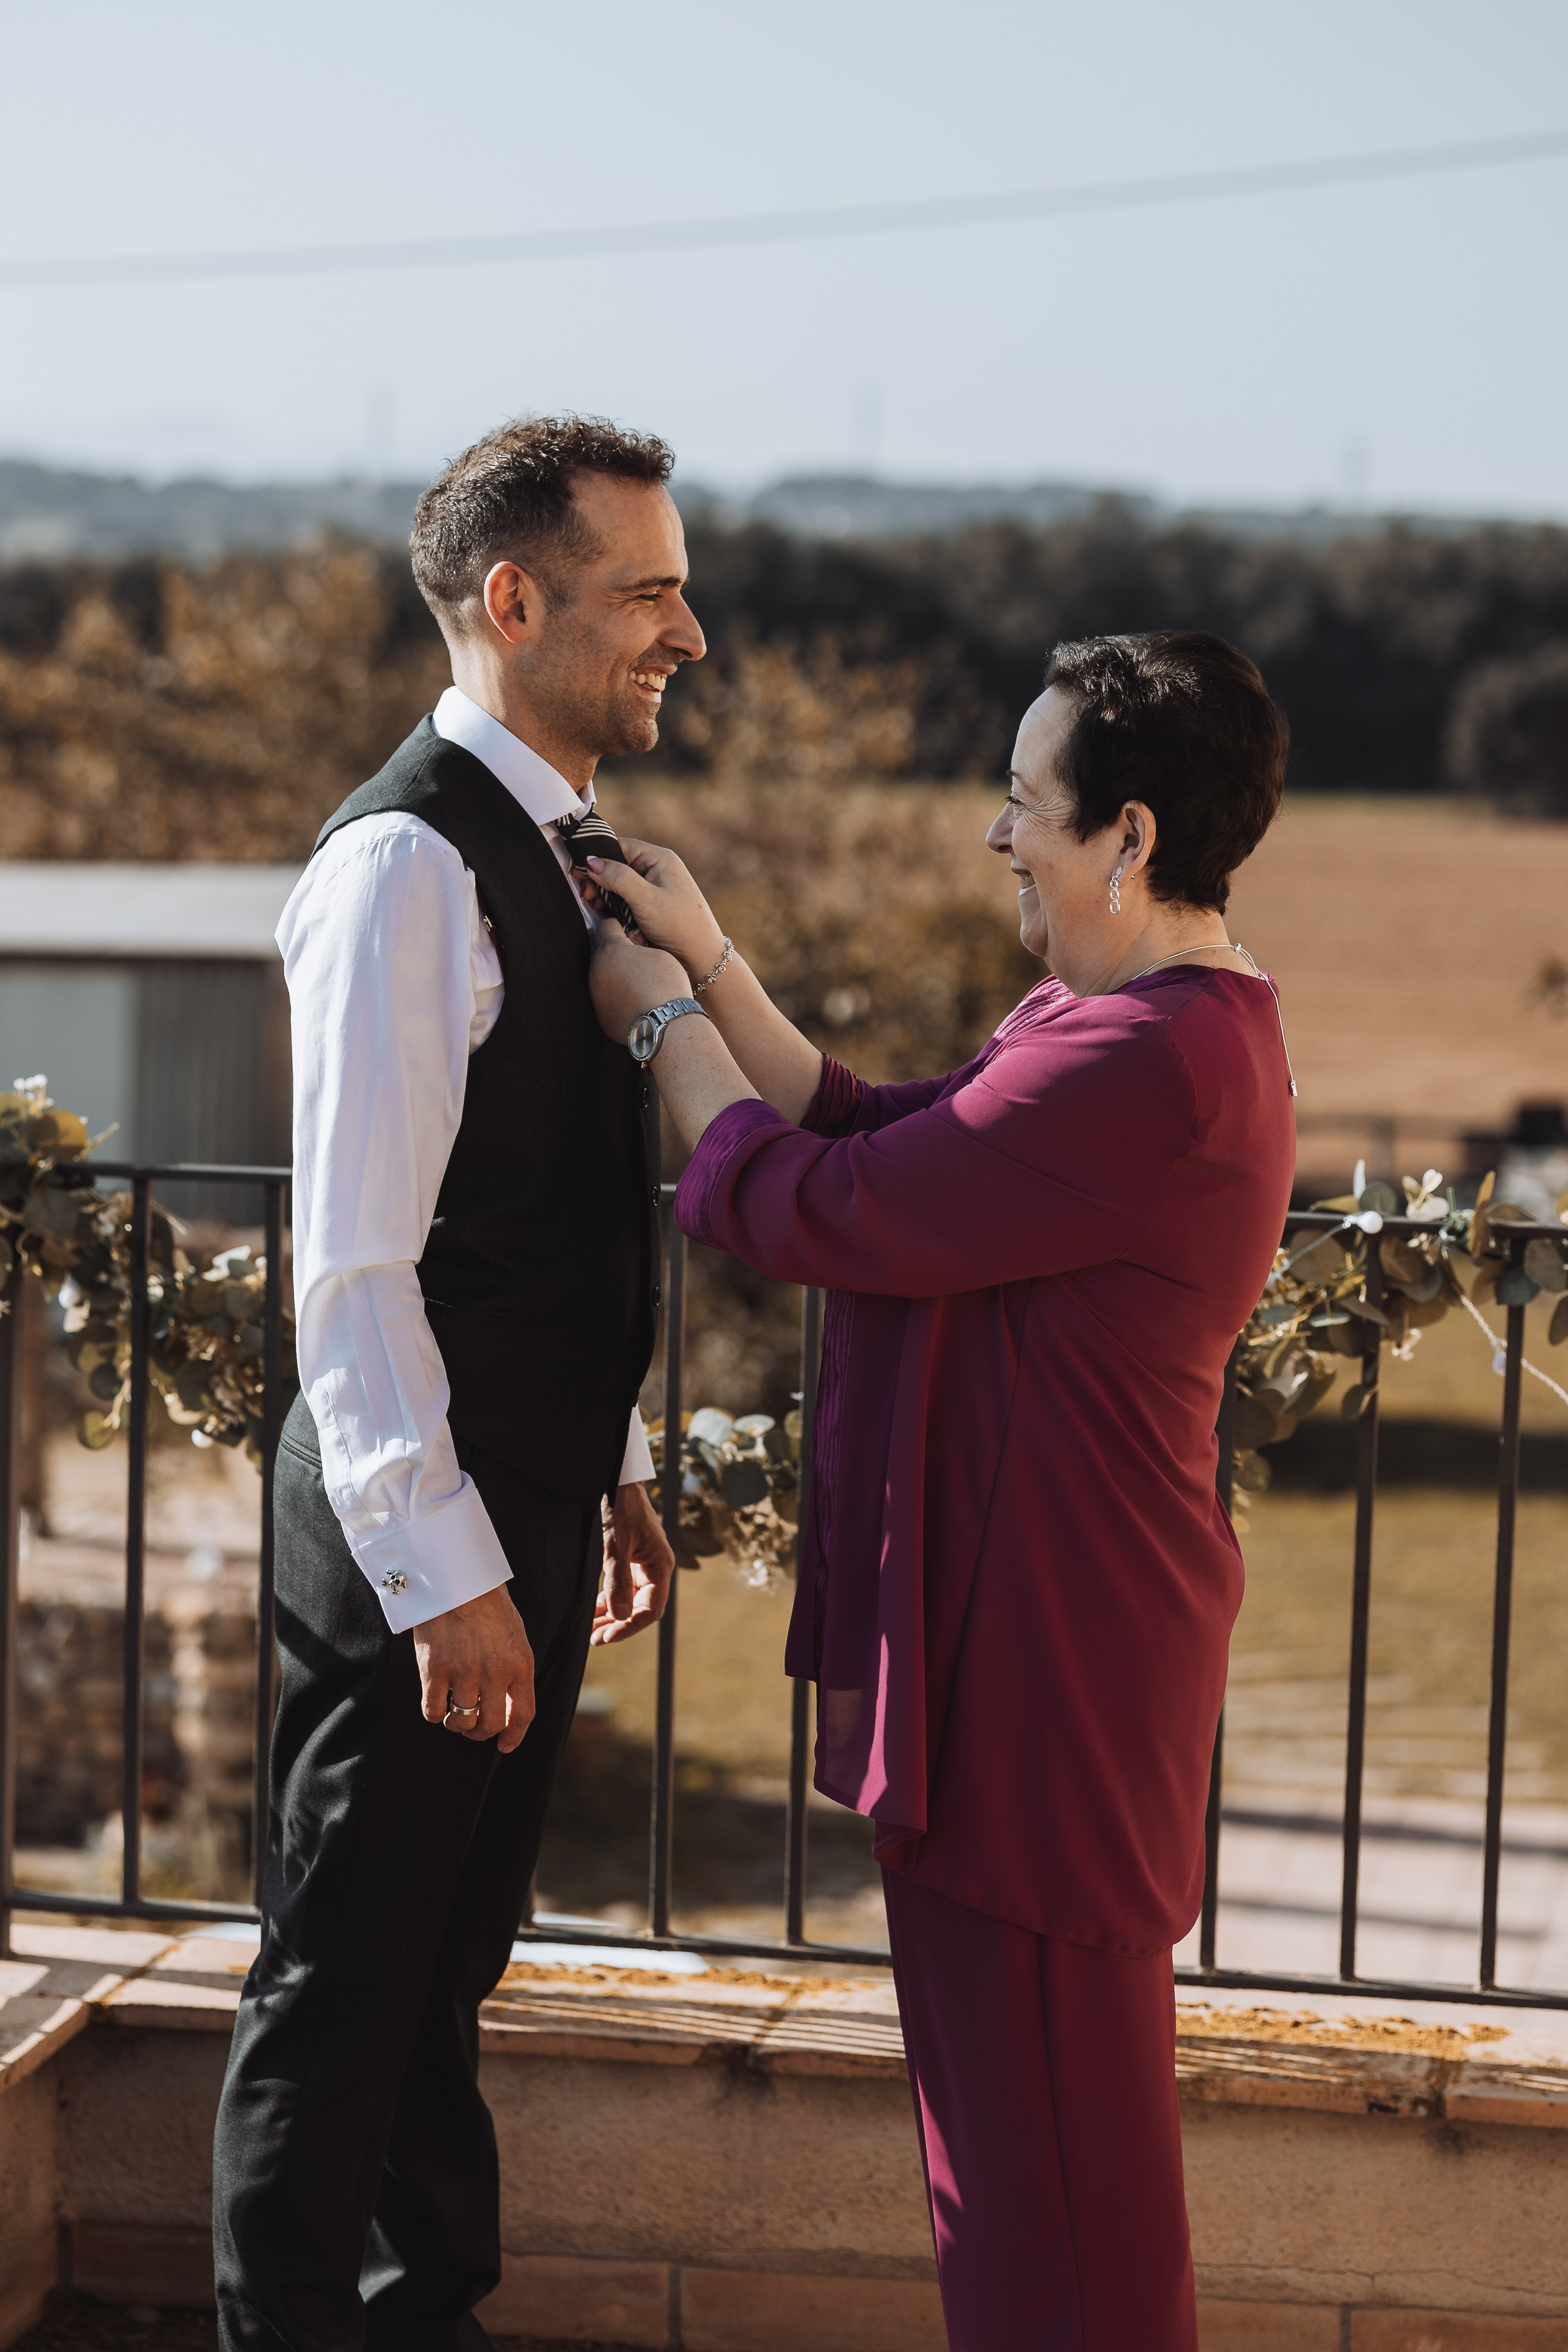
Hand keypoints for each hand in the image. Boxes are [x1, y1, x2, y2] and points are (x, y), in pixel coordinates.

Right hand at [412, 1584, 535, 1751]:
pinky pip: (433, 1711)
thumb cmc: (488, 1607)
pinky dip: (434, 1713)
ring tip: (453, 1712)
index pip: (523, 1715)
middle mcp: (494, 1672)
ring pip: (460, 1721)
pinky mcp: (434, 1669)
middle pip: (489, 1724)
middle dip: (480, 1733)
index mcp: (520, 1663)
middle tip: (472, 1727)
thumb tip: (507, 1709)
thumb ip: (514, 1671)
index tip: (504, 1745)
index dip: (513, 1737)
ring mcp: (463, 1671)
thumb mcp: (515, 1637)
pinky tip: (436, 1701)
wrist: (457, 1579)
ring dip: (457, 1723)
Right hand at [583, 840, 727, 975]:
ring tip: (593, 905)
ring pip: (619, 884)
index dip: (597, 857)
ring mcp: (654, 888)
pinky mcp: (651, 905)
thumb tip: (591, 862)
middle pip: (616, 865)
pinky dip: (613, 905)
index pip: (619, 846)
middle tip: (585, 895)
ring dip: (604, 894)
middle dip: (598, 879)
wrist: (702, 957)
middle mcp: (656, 869)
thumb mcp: (646, 899)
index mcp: (659, 859)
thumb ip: (618, 878)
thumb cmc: (680, 926)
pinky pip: (625, 899)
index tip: (578, 871)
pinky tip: (605, 914)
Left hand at [589, 921, 689, 1040]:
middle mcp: (595, 972)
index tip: (633, 936)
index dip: (621, 928)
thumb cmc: (666, 985)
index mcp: (610, 951)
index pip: (606, 926)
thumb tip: (630, 943)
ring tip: (641, 986)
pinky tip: (637, 1004)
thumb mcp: (658, 953)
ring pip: (604, 979)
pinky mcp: (601, 1018)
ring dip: (617, 978)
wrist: (667, 1026)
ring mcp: (596, 997)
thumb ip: (637, 944)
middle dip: (619, 955)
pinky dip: (619, 1000)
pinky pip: (608, 1001)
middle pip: (603, 955)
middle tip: (641, 963)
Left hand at [592, 1480, 676, 1645]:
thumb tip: (620, 1617)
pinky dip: (609, 1600)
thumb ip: (617, 1581)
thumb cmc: (619, 1508)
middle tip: (595, 1639)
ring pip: (630, 1600)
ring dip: (612, 1615)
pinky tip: (595, 1612)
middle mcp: (655, 1568)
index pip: (650, 1609)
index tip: (607, 1637)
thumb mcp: (615, 1545)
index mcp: (660, 1565)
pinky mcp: (631, 1560)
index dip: (629, 1626)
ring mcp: (643, 1564)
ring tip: (592, 1631)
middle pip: (640, 1608)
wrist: (616, 1481)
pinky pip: (623, 1587)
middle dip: (619, 1624)